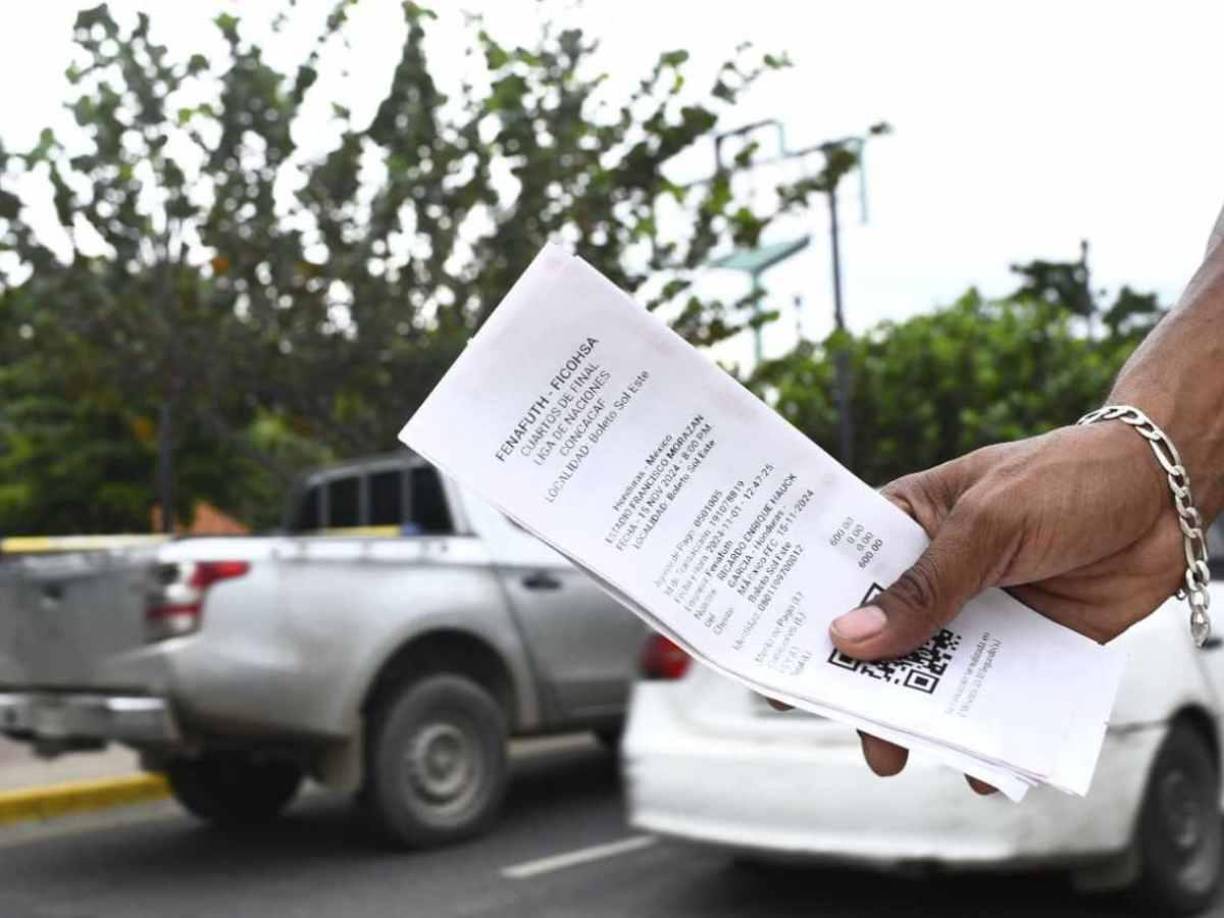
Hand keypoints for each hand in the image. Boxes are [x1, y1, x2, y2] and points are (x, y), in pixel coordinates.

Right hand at [827, 420, 1181, 790]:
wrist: (1166, 497)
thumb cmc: (1065, 479)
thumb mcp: (988, 525)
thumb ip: (925, 588)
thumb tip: (851, 640)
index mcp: (905, 525)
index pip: (838, 569)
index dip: (803, 611)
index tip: (775, 659)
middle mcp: (932, 575)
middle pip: (879, 636)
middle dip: (859, 683)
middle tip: (846, 722)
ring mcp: (977, 615)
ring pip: (931, 674)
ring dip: (917, 716)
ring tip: (899, 756)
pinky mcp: (1025, 649)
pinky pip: (993, 698)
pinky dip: (985, 737)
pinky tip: (981, 766)